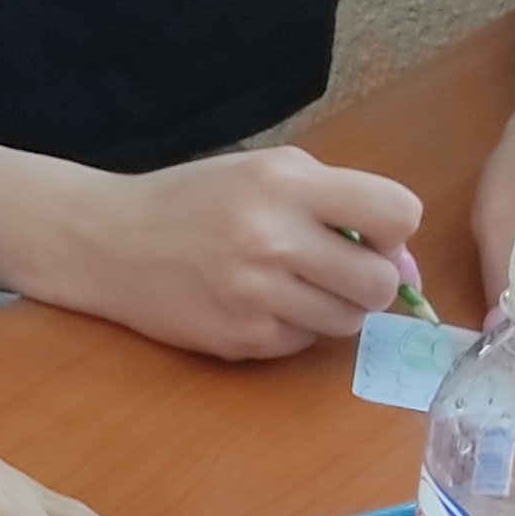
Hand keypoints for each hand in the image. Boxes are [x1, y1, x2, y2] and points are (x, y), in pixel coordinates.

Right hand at [40, 144, 421, 359]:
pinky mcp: (242, 339)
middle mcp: (273, 237)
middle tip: (337, 269)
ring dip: (335, 307)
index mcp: (284, 181)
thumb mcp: (263, 171)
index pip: (398, 213)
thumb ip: (337, 203)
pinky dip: (295, 327)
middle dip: (372, 280)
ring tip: (293, 285)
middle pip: (381, 282)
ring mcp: (256, 294)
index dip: (394, 230)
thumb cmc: (194, 199)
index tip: (369, 233)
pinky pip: (307, 343)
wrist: (108, 241)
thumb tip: (406, 268)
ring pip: (350, 321)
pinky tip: (258, 304)